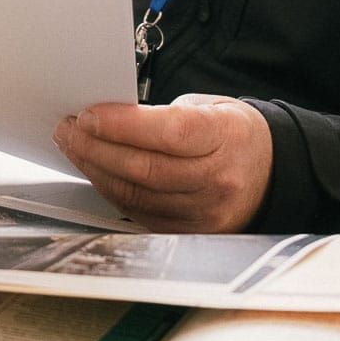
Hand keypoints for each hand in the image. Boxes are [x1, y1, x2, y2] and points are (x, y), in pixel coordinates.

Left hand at [53, 94, 272, 231]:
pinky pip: (139, 213)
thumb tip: (107, 119)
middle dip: (95, 147)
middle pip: (144, 168)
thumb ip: (163, 114)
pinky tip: (96, 172)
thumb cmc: (233, 135)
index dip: (122, 125)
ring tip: (74, 147)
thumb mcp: (210, 108)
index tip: (88, 115)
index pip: (170, 133)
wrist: (270, 175)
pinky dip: (111, 191)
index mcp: (226, 137)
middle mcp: (218, 179)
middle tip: (69, 130)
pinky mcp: (190, 232)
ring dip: (95, 169)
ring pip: (136, 194)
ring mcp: (205, 212)